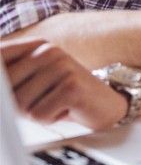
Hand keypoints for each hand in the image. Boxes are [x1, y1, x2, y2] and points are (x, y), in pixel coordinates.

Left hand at [2, 38, 125, 130]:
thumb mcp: (33, 82)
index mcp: (37, 45)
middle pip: (6, 89)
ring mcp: (63, 67)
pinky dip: (49, 119)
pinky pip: (39, 115)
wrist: (106, 104)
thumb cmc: (64, 96)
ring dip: (35, 113)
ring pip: (21, 105)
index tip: (13, 92)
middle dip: (17, 104)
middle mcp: (49, 51)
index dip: (2, 85)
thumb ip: (9, 80)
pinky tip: (65, 110)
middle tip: (41, 101)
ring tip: (55, 104)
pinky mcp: (72, 87)